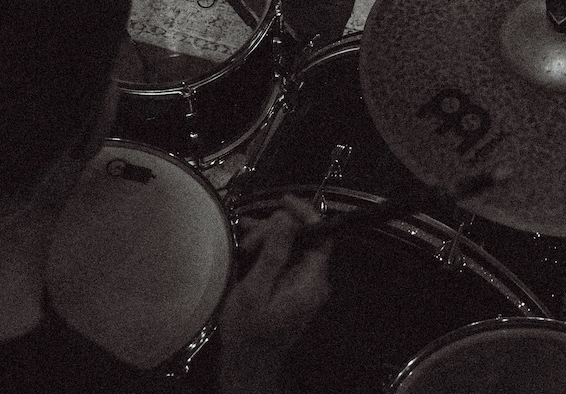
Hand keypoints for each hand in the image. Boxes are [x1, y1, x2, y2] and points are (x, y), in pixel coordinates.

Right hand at [217, 196, 331, 391]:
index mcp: (312, 281)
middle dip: (276, 229)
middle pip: (305, 239)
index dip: (305, 213)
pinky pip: (287, 261)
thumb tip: (287, 219)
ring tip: (243, 238)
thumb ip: (274, 253)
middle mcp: (315, 282)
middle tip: (247, 235)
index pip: (322, 235)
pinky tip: (248, 247)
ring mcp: (306, 286)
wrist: (249, 365)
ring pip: (294, 248)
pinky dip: (270, 251)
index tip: (281, 201)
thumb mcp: (255, 290)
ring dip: (270, 239)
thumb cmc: (249, 331)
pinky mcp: (295, 290)